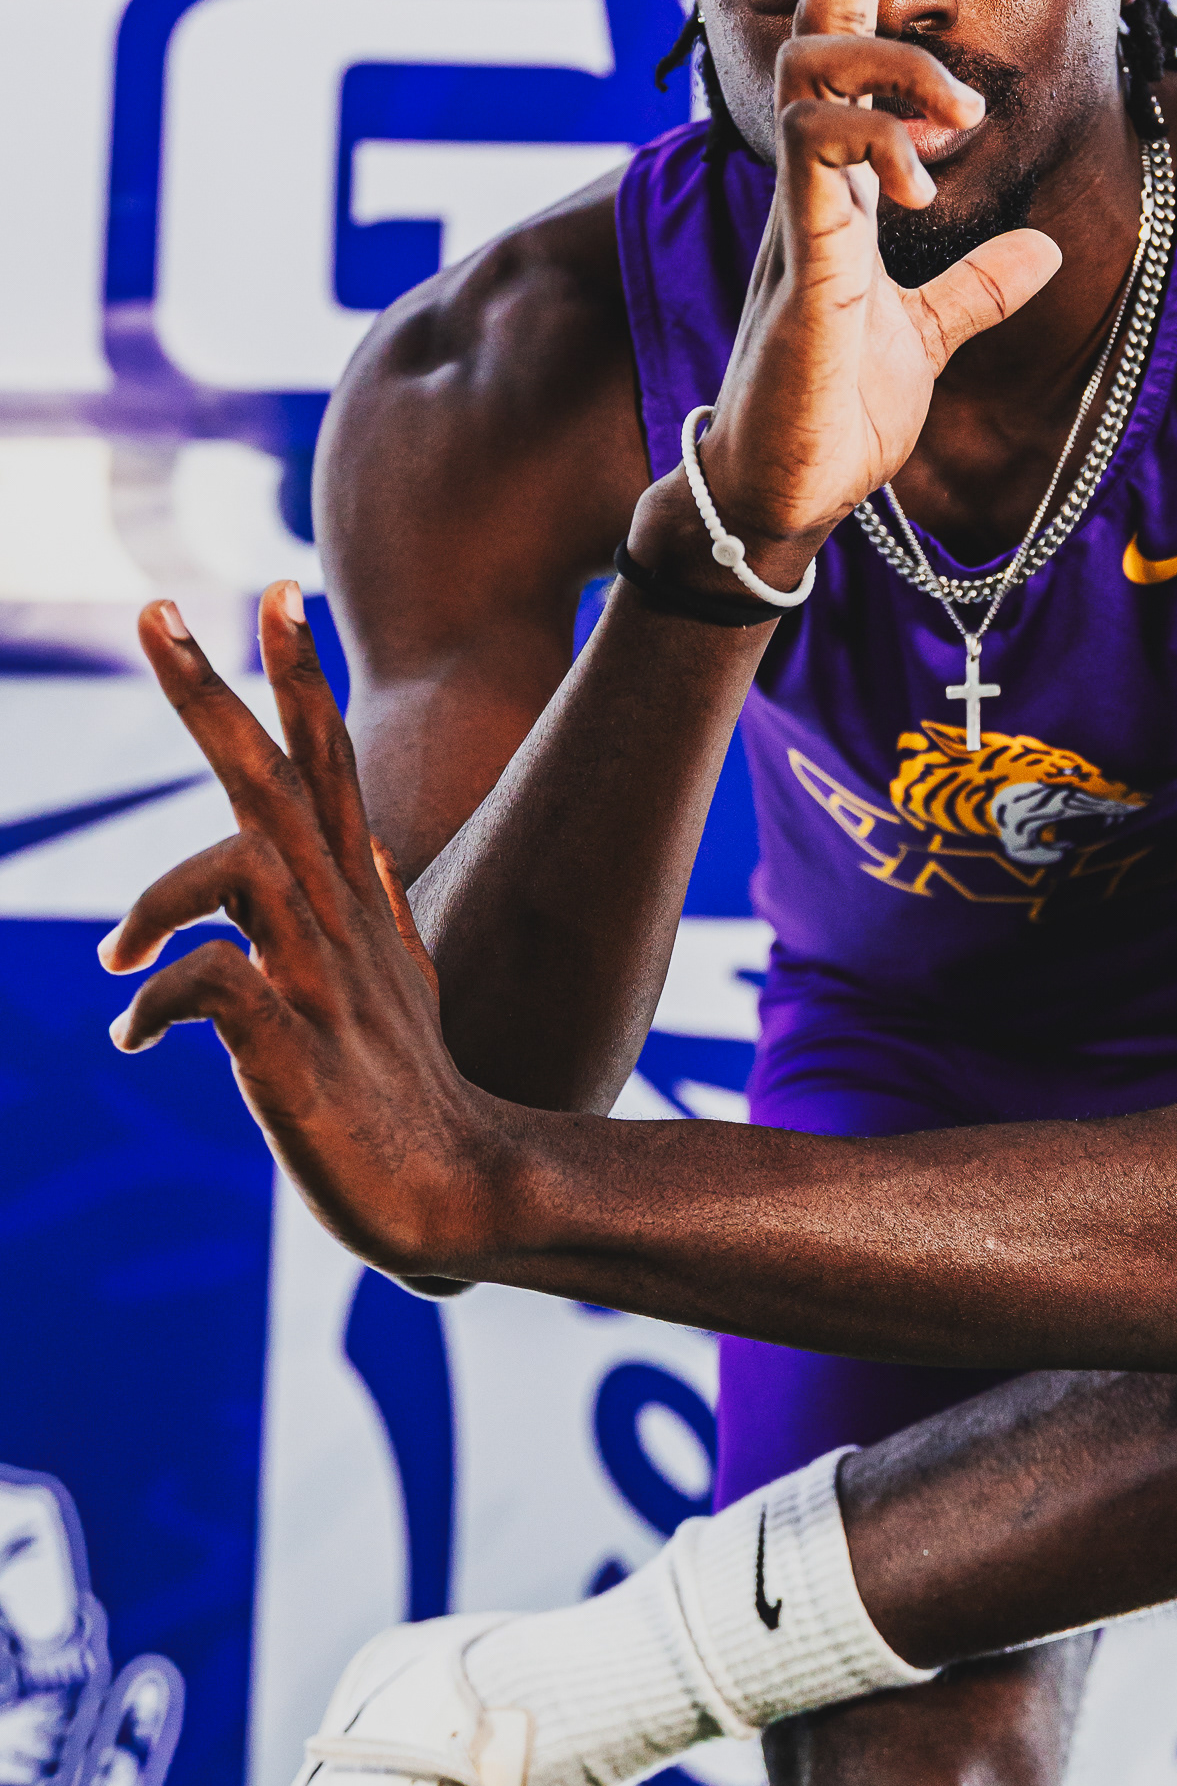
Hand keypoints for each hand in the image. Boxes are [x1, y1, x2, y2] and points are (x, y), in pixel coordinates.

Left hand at [100, 585, 494, 1285]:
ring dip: (160, 889)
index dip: (300, 676)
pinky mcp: (295, 1048)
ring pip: (241, 863)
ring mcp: (319, 978)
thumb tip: (364, 841)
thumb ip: (372, 900)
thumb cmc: (410, 1091)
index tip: (277, 591)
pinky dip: (156, 1003)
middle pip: (275, 778)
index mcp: (355, 898)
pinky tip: (134, 1040)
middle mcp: (338, 919)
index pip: (327, 762)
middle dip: (214, 692)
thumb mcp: (394, 975)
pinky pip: (211, 987)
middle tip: (155, 609)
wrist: (455, 1195)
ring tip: (110, 958)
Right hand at [693, 0, 1060, 549]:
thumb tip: (1041, 251)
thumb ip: (978, 288)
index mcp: (835, 191)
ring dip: (892, 75)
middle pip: (815, 33)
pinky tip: (916, 182)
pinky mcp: (803, 277)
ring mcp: (797, 226)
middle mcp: (807, 190)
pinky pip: (817, 176)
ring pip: (812, 86)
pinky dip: (873, 155)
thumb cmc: (834, 414)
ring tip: (953, 119)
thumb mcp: (929, 337)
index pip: (841, 46)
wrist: (785, 496)